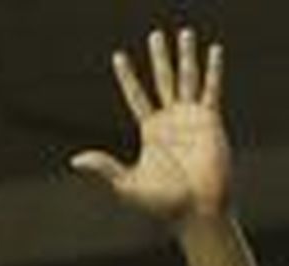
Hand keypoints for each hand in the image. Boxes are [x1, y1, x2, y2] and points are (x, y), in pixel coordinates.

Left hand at [71, 26, 229, 225]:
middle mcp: (171, 121)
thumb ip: (104, 168)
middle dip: (159, 58)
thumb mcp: (127, 185)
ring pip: (186, 79)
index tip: (118, 57)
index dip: (127, 77)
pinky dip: (213, 69)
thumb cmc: (164, 204)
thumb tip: (75, 161)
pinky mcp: (210, 121)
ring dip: (185, 56)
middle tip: (155, 35)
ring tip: (184, 32)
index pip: (136, 96)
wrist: (197, 210)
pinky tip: (213, 50)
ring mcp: (191, 119)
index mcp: (151, 132)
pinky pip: (211, 89)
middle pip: (162, 80)